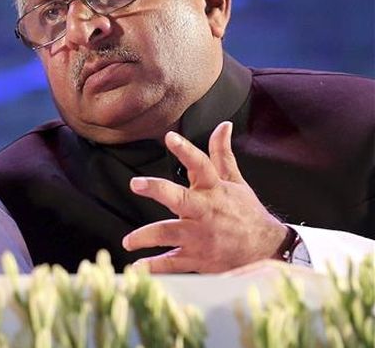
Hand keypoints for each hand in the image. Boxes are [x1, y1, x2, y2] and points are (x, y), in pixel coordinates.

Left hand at [121, 121, 289, 272]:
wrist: (266, 249)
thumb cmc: (245, 212)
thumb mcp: (235, 182)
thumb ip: (222, 154)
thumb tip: (222, 125)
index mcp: (214, 190)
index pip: (201, 165)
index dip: (186, 150)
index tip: (169, 137)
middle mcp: (205, 212)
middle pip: (180, 198)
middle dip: (158, 190)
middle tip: (136, 183)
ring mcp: (200, 237)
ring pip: (170, 234)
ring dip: (146, 236)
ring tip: (128, 241)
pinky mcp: (198, 258)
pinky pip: (173, 263)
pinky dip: (155, 266)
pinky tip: (138, 267)